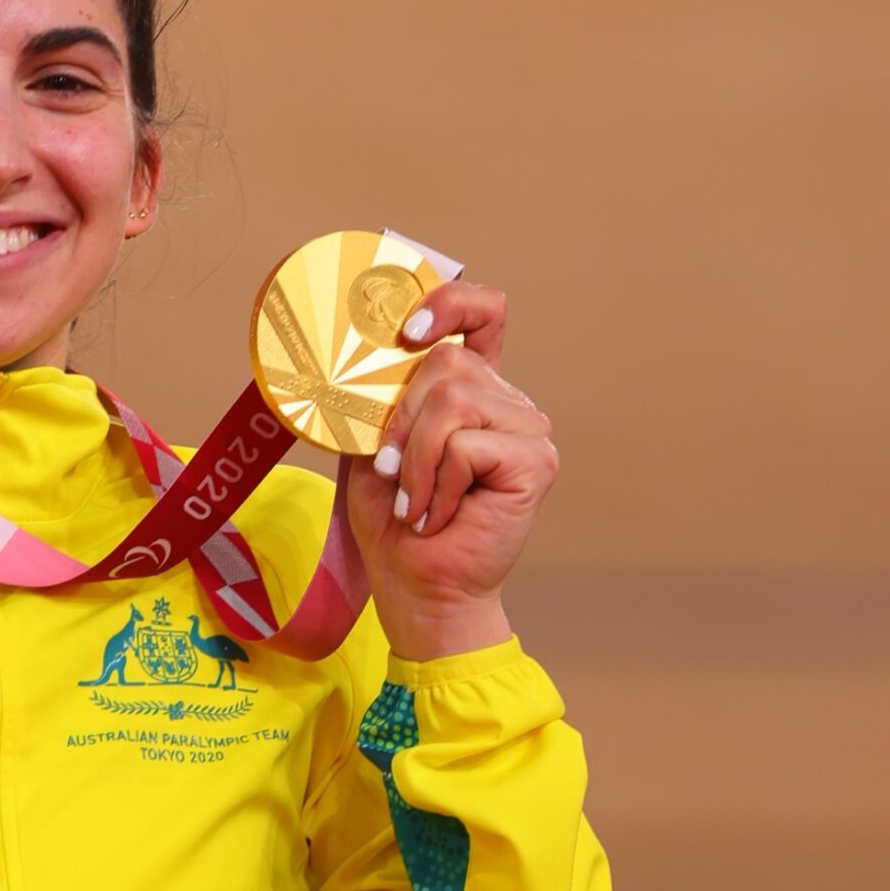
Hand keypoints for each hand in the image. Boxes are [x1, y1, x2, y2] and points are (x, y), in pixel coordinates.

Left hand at [341, 279, 556, 660]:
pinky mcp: (536, 459)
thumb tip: (354, 354)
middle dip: (401, 421)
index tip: (405, 331)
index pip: (481, 313)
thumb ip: (377, 396)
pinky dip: (436, 482)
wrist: (419, 588)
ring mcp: (528, 428)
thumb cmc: (394, 521)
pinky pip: (465, 443)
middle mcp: (507, 401)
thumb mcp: (371, 445)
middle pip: (447, 361)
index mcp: (473, 390)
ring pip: (452, 401)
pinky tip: (439, 513)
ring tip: (415, 501)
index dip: (448, 302)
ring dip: (414, 460)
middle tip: (393, 473)